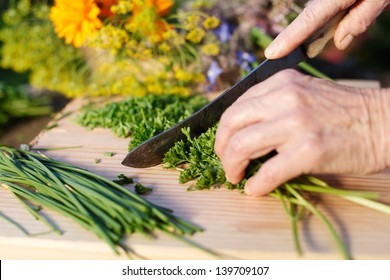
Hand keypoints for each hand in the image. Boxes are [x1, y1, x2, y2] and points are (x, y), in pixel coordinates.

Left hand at [214, 69, 389, 195]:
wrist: (384, 122)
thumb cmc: (344, 112)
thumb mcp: (304, 94)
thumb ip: (273, 105)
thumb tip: (242, 131)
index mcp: (281, 83)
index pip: (236, 106)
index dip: (223, 130)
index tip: (224, 144)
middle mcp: (285, 98)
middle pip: (231, 123)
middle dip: (220, 147)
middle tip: (225, 163)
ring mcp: (296, 123)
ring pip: (241, 145)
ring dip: (231, 166)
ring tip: (236, 176)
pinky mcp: (309, 150)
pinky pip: (268, 172)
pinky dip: (255, 185)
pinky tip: (255, 189)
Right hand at [265, 0, 389, 58]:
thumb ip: (362, 17)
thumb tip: (340, 41)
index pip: (309, 19)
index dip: (289, 37)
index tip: (272, 53)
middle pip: (311, 15)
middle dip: (308, 32)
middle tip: (307, 42)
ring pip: (321, 10)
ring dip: (329, 21)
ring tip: (350, 12)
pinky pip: (328, 5)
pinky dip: (335, 14)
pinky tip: (353, 8)